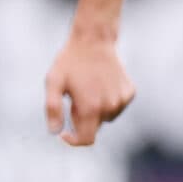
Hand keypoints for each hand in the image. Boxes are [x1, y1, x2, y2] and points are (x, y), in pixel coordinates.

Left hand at [43, 32, 134, 146]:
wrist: (94, 41)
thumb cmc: (69, 62)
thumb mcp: (53, 83)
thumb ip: (52, 109)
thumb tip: (54, 132)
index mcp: (91, 107)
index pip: (86, 139)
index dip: (73, 140)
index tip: (64, 133)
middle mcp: (110, 106)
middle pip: (95, 129)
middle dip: (81, 121)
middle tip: (73, 99)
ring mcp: (122, 99)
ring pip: (106, 118)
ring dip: (95, 111)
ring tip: (87, 89)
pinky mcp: (130, 92)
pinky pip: (116, 106)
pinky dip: (107, 102)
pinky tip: (100, 85)